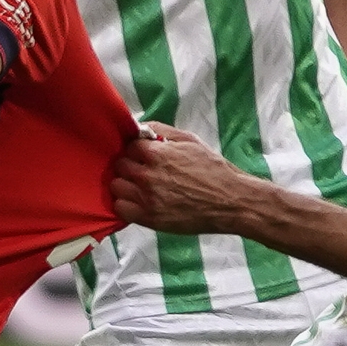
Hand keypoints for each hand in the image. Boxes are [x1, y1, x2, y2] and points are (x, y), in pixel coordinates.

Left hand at [108, 123, 262, 235]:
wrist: (230, 201)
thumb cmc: (213, 169)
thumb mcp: (190, 140)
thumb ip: (161, 131)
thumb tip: (139, 127)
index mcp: (156, 154)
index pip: (128, 147)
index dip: (136, 150)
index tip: (143, 156)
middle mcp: (147, 176)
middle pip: (119, 166)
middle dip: (129, 166)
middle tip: (142, 170)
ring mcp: (146, 198)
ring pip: (116, 187)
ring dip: (125, 185)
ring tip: (139, 186)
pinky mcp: (149, 219)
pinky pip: (121, 209)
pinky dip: (126, 204)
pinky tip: (138, 201)